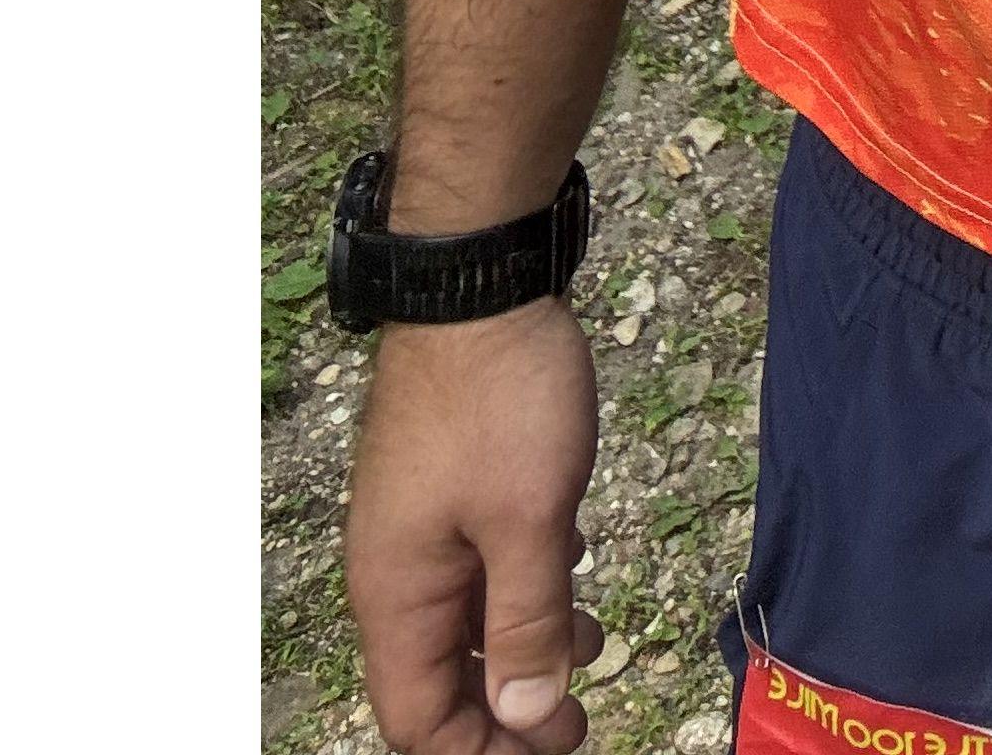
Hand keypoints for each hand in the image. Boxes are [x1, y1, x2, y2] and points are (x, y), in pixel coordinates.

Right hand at [344, 298, 610, 754]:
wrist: (481, 283)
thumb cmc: (500, 399)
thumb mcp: (531, 519)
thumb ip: (527, 620)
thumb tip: (524, 711)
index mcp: (398, 594)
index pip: (419, 719)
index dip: (481, 750)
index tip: (552, 747)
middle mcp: (397, 569)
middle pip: (440, 679)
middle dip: (507, 708)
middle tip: (577, 718)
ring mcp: (422, 524)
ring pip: (467, 617)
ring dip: (525, 641)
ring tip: (594, 640)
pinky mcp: (452, 485)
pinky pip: (480, 563)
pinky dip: (525, 581)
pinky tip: (573, 565)